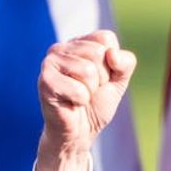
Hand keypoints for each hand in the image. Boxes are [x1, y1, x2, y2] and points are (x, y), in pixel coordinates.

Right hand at [34, 30, 136, 170]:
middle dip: (101, 78)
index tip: (101, 78)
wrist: (80, 132)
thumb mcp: (119, 81)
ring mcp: (50, 62)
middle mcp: (61, 47)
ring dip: (90, 91)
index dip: (111, 63)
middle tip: (89, 90)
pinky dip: (80, 101)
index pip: (105, 38)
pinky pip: (78, 89)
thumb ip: (125, 63)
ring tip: (80, 96)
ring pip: (88, 70)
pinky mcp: (45, 80)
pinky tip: (71, 103)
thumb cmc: (96, 104)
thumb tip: (111, 54)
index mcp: (79, 43)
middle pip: (98, 53)